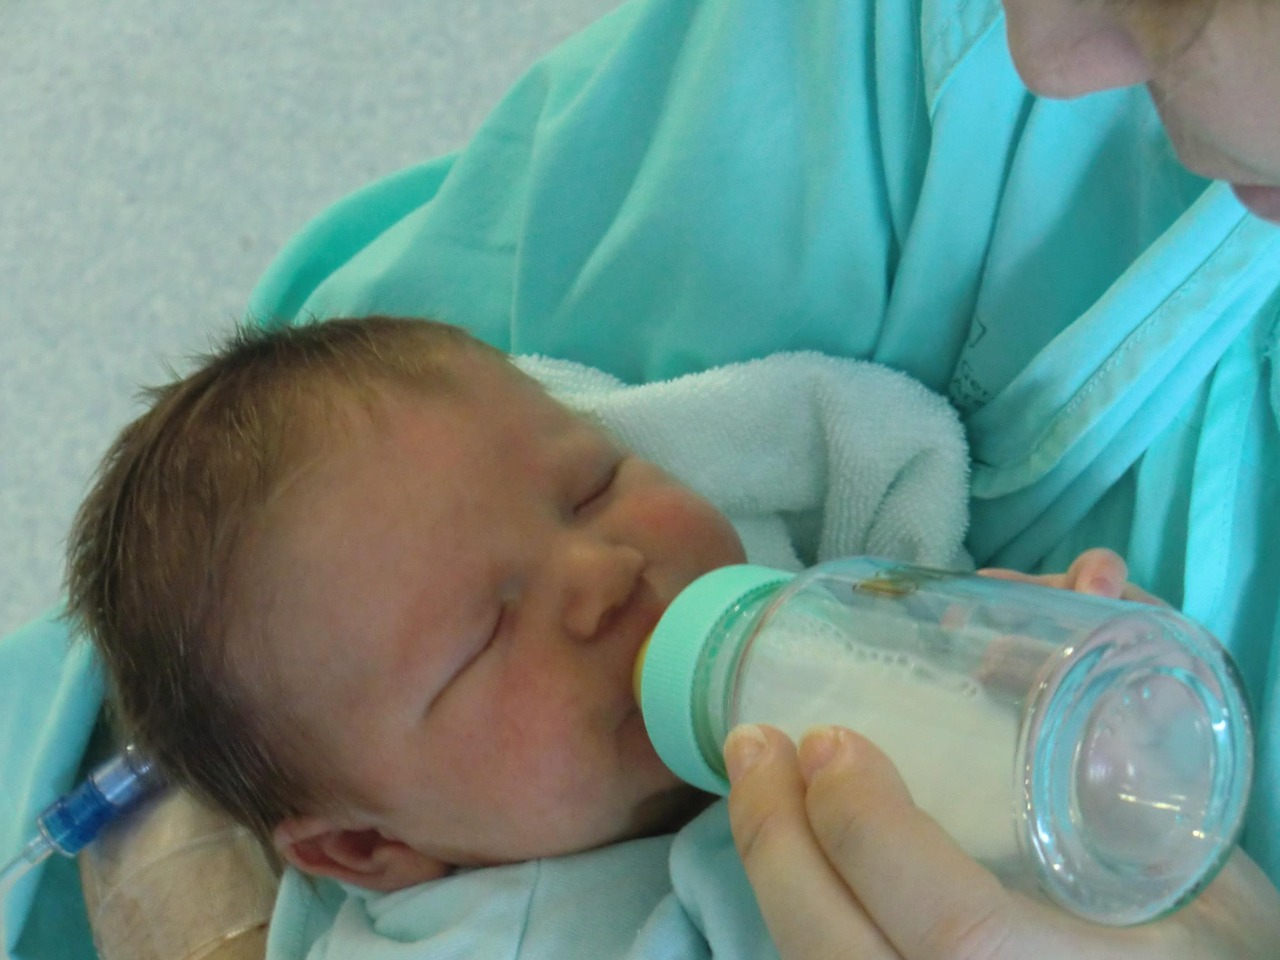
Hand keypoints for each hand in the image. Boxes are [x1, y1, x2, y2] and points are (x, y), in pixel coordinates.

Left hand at [723, 547, 1279, 957]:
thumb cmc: (1210, 943)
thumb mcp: (1203, 854)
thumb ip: (1144, 728)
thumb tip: (1082, 585)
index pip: (951, 929)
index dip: (872, 833)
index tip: (830, 741)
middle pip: (840, 955)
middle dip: (777, 842)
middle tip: (755, 740)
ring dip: (768, 868)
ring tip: (751, 777)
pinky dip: (795, 900)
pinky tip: (782, 839)